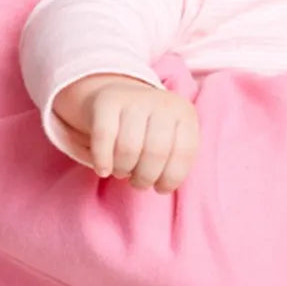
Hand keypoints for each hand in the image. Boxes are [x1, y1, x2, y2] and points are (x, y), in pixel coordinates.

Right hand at [54, 74, 198, 190]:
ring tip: (122, 172)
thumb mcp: (171, 139)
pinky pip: (104, 137)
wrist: (119, 97)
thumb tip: (163, 185)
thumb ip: (175, 160)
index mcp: (184, 114)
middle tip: (139, 183)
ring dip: (123, 170)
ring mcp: (135, 99)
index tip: (160, 187)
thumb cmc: (149, 131)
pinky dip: (102, 160)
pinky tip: (103, 170)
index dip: (171, 178)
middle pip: (156, 152)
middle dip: (145, 178)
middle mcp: (162, 103)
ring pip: (128, 148)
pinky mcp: (108, 101)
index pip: (184, 152)